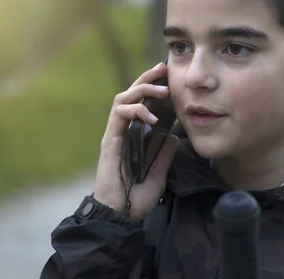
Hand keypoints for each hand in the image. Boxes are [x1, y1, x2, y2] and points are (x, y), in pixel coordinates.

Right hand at [93, 62, 178, 220]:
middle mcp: (122, 131)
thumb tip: (174, 137)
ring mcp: (115, 134)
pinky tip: (151, 116)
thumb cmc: (136, 197)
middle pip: (131, 94)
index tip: (168, 78)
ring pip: (123, 98)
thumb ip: (164, 155)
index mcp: (133, 136)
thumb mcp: (158, 174)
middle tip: (162, 69)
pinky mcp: (109, 140)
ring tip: (161, 91)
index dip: (152, 89)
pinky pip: (119, 114)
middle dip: (146, 79)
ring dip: (142, 90)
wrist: (120, 215)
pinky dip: (135, 110)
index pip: (141, 104)